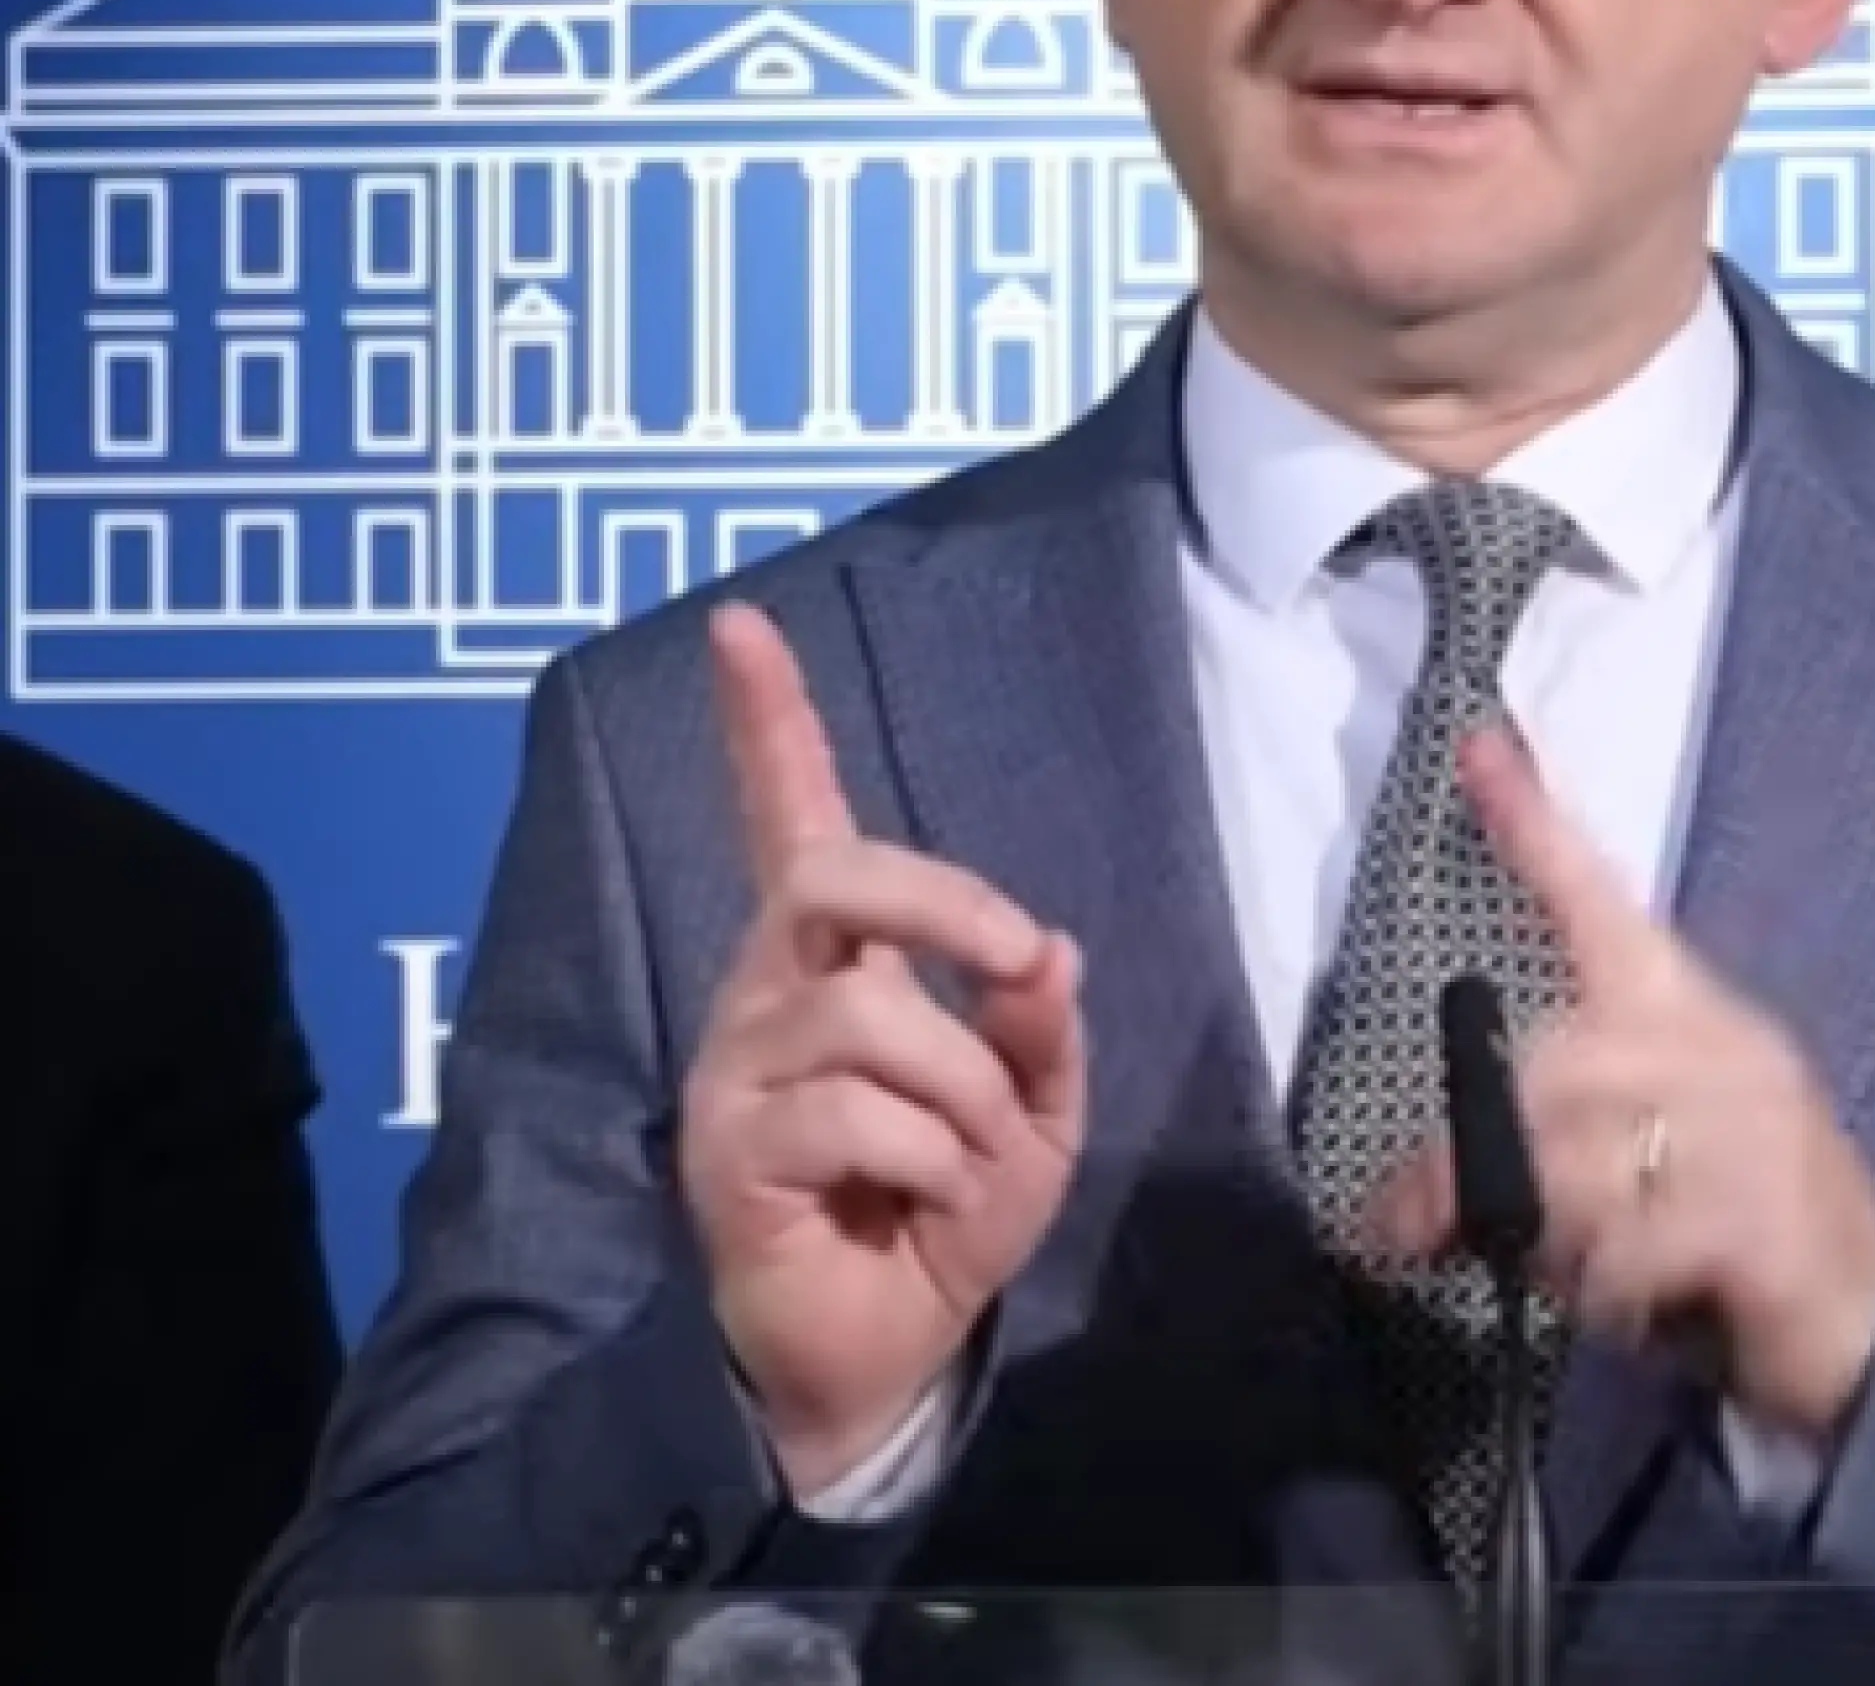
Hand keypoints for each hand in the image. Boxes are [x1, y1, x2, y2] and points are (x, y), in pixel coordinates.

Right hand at [678, 604, 1087, 1496]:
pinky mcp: (728, 1151)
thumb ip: (1040, 1031)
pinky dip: (933, 1161)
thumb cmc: (944, 1212)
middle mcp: (770, 992)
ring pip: (874, 1018)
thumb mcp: (1033, 1116)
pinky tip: (920, 1205)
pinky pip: (859, 1117)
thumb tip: (1045, 949)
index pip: (790, 816)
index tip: (739, 623)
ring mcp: (740, 1067)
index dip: (767, 722)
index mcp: (838, 961)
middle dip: (947, 904)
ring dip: (967, 1093)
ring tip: (966, 1163)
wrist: (876, 1350)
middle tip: (1018, 960)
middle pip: (831, 877)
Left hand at [1364, 726, 1874, 1444]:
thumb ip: (1543, 1151)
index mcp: (1691, 1015)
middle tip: (1407, 1225)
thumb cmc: (1733, 1222)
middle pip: (1557, 1061)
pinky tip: (1627, 1306)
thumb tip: (1414, 1198)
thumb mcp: (1633, 1171)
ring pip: (1583, 1157)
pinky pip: (1633, 1244)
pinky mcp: (1767, 1220)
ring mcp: (1756, 1132)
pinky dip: (1602, 1288)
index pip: (1603, 903)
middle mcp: (1726, 1050)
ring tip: (1555, 1272)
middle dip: (1468, 1153)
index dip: (1535, 826)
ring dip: (1539, 1231)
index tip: (1477, 743)